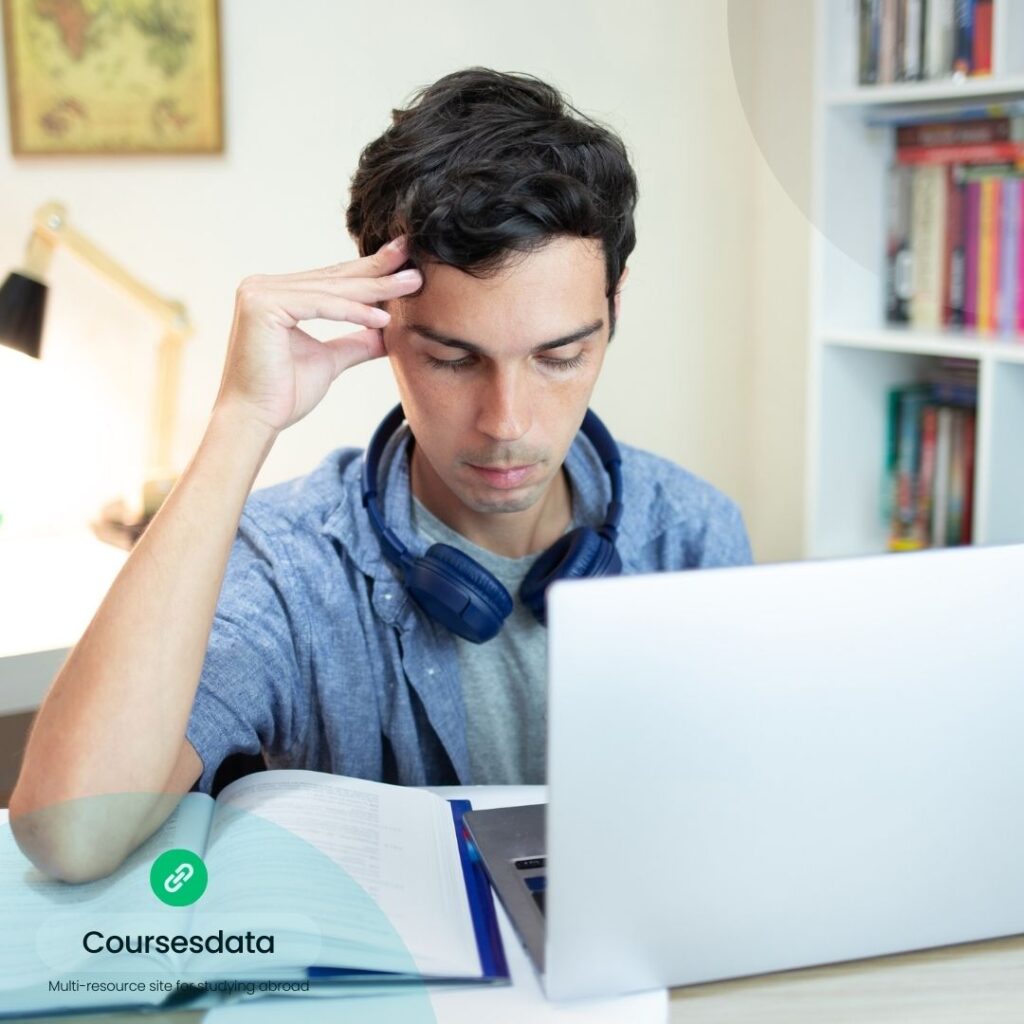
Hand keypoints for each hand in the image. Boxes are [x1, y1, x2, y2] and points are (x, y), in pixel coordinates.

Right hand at [213, 236, 420, 432]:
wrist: (254, 420)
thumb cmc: (283, 395)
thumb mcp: (329, 361)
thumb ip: (355, 342)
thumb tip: (387, 333)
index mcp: (276, 294)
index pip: (332, 281)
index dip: (370, 273)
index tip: (406, 266)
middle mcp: (263, 286)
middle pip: (333, 279)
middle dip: (378, 271)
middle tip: (415, 262)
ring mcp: (259, 292)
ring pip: (330, 290)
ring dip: (375, 288)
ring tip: (412, 284)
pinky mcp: (262, 305)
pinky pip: (320, 306)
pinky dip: (353, 312)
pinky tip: (383, 317)